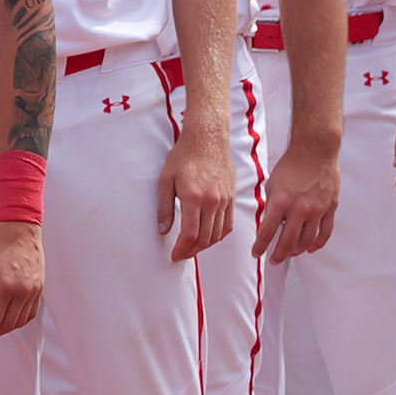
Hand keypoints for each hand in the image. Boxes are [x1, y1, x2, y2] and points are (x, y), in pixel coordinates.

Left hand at [0, 220, 42, 340]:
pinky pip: (30, 314)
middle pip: (6, 325)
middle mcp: (22, 291)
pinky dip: (18, 321)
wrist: (19, 227)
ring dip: (4, 329)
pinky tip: (7, 318)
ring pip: (19, 322)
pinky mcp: (40, 289)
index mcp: (4, 286)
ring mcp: (34, 291)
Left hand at [160, 119, 232, 262]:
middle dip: (191, 252)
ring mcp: (225, 200)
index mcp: (194, 197)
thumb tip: (163, 231)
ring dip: (205, 246)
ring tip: (192, 249)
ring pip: (218, 234)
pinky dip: (219, 236)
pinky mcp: (232, 197)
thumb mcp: (166, 180)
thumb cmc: (183, 156)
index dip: (181, 250)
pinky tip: (208, 238)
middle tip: (181, 256)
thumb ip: (165, 208)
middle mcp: (213, 201)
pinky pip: (229, 224)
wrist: (208, 138)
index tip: (174, 256)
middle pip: (205, 239)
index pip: (190, 235)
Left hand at [256, 133, 337, 262]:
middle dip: (278, 255)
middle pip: (288, 242)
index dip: (260, 246)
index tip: (256, 253)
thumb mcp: (272, 185)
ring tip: (290, 254)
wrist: (315, 150)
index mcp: (281, 202)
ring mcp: (317, 209)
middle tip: (273, 260)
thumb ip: (271, 206)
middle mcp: (299, 209)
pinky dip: (318, 243)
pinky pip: (325, 232)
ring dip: (297, 251)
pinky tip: (310, 248)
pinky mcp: (330, 207)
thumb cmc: (291, 165)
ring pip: (307, 240)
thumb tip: (268, 224)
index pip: (267, 233)